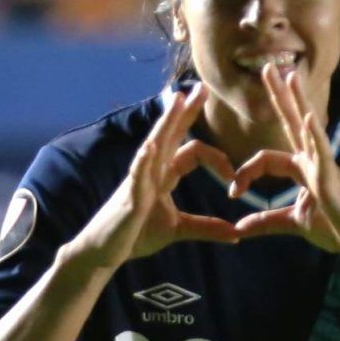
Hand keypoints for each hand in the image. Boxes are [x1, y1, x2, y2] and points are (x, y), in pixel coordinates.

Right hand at [61, 87, 241, 273]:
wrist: (103, 253)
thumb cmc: (134, 236)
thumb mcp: (177, 230)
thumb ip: (206, 228)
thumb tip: (236, 234)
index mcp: (163, 177)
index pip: (191, 151)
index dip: (216, 158)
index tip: (234, 177)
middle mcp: (151, 172)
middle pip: (171, 135)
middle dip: (185, 111)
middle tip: (201, 87)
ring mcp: (138, 182)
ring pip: (154, 145)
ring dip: (166, 122)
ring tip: (176, 100)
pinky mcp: (128, 198)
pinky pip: (135, 176)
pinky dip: (142, 161)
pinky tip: (150, 147)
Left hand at [228, 56, 339, 258]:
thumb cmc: (336, 228)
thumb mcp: (293, 223)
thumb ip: (266, 221)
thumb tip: (239, 228)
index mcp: (302, 169)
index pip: (266, 158)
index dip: (245, 172)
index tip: (233, 192)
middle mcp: (312, 160)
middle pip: (291, 121)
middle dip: (278, 94)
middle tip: (267, 66)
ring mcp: (323, 166)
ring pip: (307, 127)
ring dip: (298, 100)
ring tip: (290, 76)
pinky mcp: (331, 178)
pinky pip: (322, 152)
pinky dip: (315, 134)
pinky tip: (310, 117)